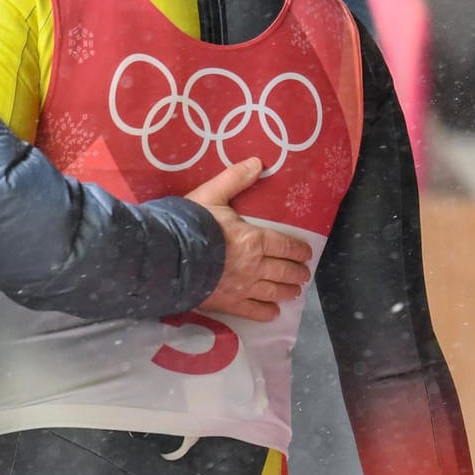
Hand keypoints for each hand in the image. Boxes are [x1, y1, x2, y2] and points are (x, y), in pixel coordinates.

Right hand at [185, 157, 313, 321]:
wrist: (168, 257)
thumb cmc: (190, 224)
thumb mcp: (211, 195)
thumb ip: (234, 179)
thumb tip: (258, 162)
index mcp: (254, 239)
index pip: (285, 246)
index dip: (299, 250)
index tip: (306, 254)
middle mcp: (255, 266)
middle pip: (283, 271)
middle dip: (297, 273)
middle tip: (303, 274)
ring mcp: (243, 288)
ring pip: (273, 292)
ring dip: (287, 291)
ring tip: (294, 292)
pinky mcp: (229, 304)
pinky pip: (254, 311)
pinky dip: (266, 312)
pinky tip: (273, 312)